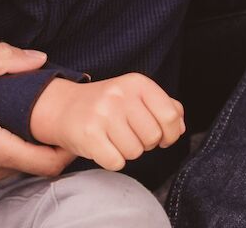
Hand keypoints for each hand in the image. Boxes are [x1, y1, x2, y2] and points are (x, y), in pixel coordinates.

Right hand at [0, 44, 74, 187]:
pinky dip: (1, 153)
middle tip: (55, 117)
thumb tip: (39, 59)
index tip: (77, 130)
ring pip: (10, 169)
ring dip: (21, 148)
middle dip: (45, 145)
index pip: (43, 164)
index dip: (66, 151)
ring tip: (28, 119)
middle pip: (29, 166)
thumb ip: (4, 59)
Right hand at [29, 73, 184, 171]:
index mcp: (137, 83)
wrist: (64, 107)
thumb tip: (181, 127)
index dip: (171, 133)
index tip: (163, 137)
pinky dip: (113, 160)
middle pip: (153, 137)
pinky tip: (104, 146)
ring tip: (115, 139)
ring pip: (135, 152)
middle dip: (146, 143)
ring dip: (128, 152)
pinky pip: (116, 162)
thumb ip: (164, 106)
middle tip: (132, 136)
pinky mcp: (88, 135)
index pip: (171, 115)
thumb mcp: (136, 95)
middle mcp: (120, 95)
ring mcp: (103, 114)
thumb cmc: (107, 105)